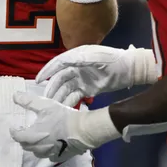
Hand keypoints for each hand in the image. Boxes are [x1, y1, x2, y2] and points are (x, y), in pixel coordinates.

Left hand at [10, 92, 120, 162]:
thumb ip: (28, 101)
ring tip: (37, 139)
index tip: (14, 127)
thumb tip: (14, 95)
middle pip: (25, 146)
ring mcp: (49, 154)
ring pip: (36, 152)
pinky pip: (49, 156)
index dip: (14, 131)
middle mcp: (38, 148)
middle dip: (23, 139)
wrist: (82, 130)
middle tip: (25, 131)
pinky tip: (50, 146)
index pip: (17, 136)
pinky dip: (47, 152)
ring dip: (34, 146)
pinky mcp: (59, 157)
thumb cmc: (61, 117)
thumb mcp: (44, 105)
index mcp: (32, 136)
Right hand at [37, 45, 158, 106]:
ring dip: (59, 97)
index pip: (57, 64)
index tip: (37, 80)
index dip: (47, 71)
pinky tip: (65, 109)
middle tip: (45, 100)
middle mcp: (75, 68)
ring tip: (53, 108)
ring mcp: (81, 79)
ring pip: (65, 89)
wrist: (129, 70)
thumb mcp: (98, 57)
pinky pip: (74, 96)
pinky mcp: (87, 89)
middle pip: (59, 79)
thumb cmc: (113, 60)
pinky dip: (69, 102)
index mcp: (76, 57)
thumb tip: (64, 61)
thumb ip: (81, 59)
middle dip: (52, 89)